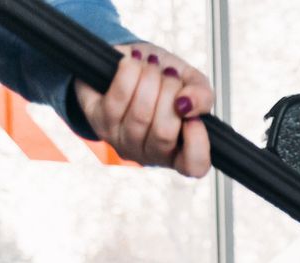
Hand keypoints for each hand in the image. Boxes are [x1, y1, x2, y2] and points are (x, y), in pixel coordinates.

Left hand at [73, 43, 214, 177]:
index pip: (194, 165)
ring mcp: (120, 140)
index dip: (197, 142)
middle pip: (163, 133)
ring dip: (149, 79)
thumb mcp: (192, 84)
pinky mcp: (97, 119)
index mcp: (178, 152)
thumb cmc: (165, 77)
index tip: (194, 117)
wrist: (131, 61)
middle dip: (170, 93)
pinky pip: (117, 99)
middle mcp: (148, 153)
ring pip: (140, 115)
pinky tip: (133, 63)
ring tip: (152, 65)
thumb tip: (187, 104)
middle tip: (171, 74)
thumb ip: (202, 96)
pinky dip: (129, 73)